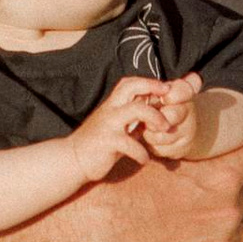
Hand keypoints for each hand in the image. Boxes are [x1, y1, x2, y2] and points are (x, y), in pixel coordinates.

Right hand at [67, 73, 188, 182]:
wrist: (73, 159)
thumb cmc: (98, 143)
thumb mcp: (116, 127)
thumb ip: (132, 119)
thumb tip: (153, 111)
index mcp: (112, 105)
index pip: (129, 83)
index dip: (148, 82)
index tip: (165, 88)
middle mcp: (110, 109)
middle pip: (131, 87)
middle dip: (152, 87)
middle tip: (169, 98)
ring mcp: (109, 124)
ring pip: (136, 110)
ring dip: (155, 117)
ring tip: (165, 128)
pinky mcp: (108, 142)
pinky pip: (130, 143)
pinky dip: (141, 152)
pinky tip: (144, 159)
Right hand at [76, 120, 242, 241]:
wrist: (96, 230)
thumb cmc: (122, 187)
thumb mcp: (158, 154)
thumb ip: (190, 149)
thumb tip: (196, 127)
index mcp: (220, 176)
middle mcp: (228, 209)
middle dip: (236, 185)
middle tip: (216, 186)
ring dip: (239, 216)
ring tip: (224, 216)